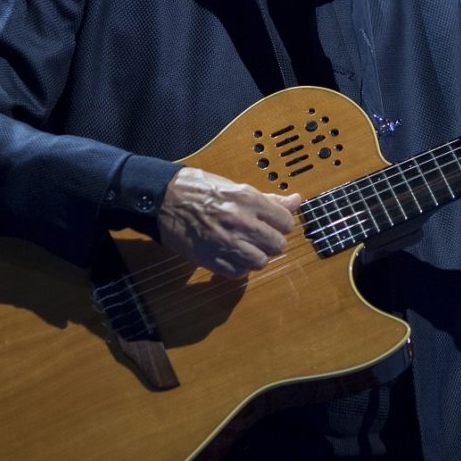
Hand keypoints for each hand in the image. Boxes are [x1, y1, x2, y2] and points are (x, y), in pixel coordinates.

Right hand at [157, 167, 301, 277]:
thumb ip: (269, 199)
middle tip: (262, 238)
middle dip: (273, 242)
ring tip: (248, 248)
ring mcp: (224, 242)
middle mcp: (239, 221)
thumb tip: (297, 201)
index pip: (285, 222)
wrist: (163, 198)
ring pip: (260, 262)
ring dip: (257, 257)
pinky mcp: (210, 258)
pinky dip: (239, 267)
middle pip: (277, 245)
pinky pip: (238, 273)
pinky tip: (233, 256)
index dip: (282, 224)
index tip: (275, 224)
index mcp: (248, 199)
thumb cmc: (200, 188)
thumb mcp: (237, 187)